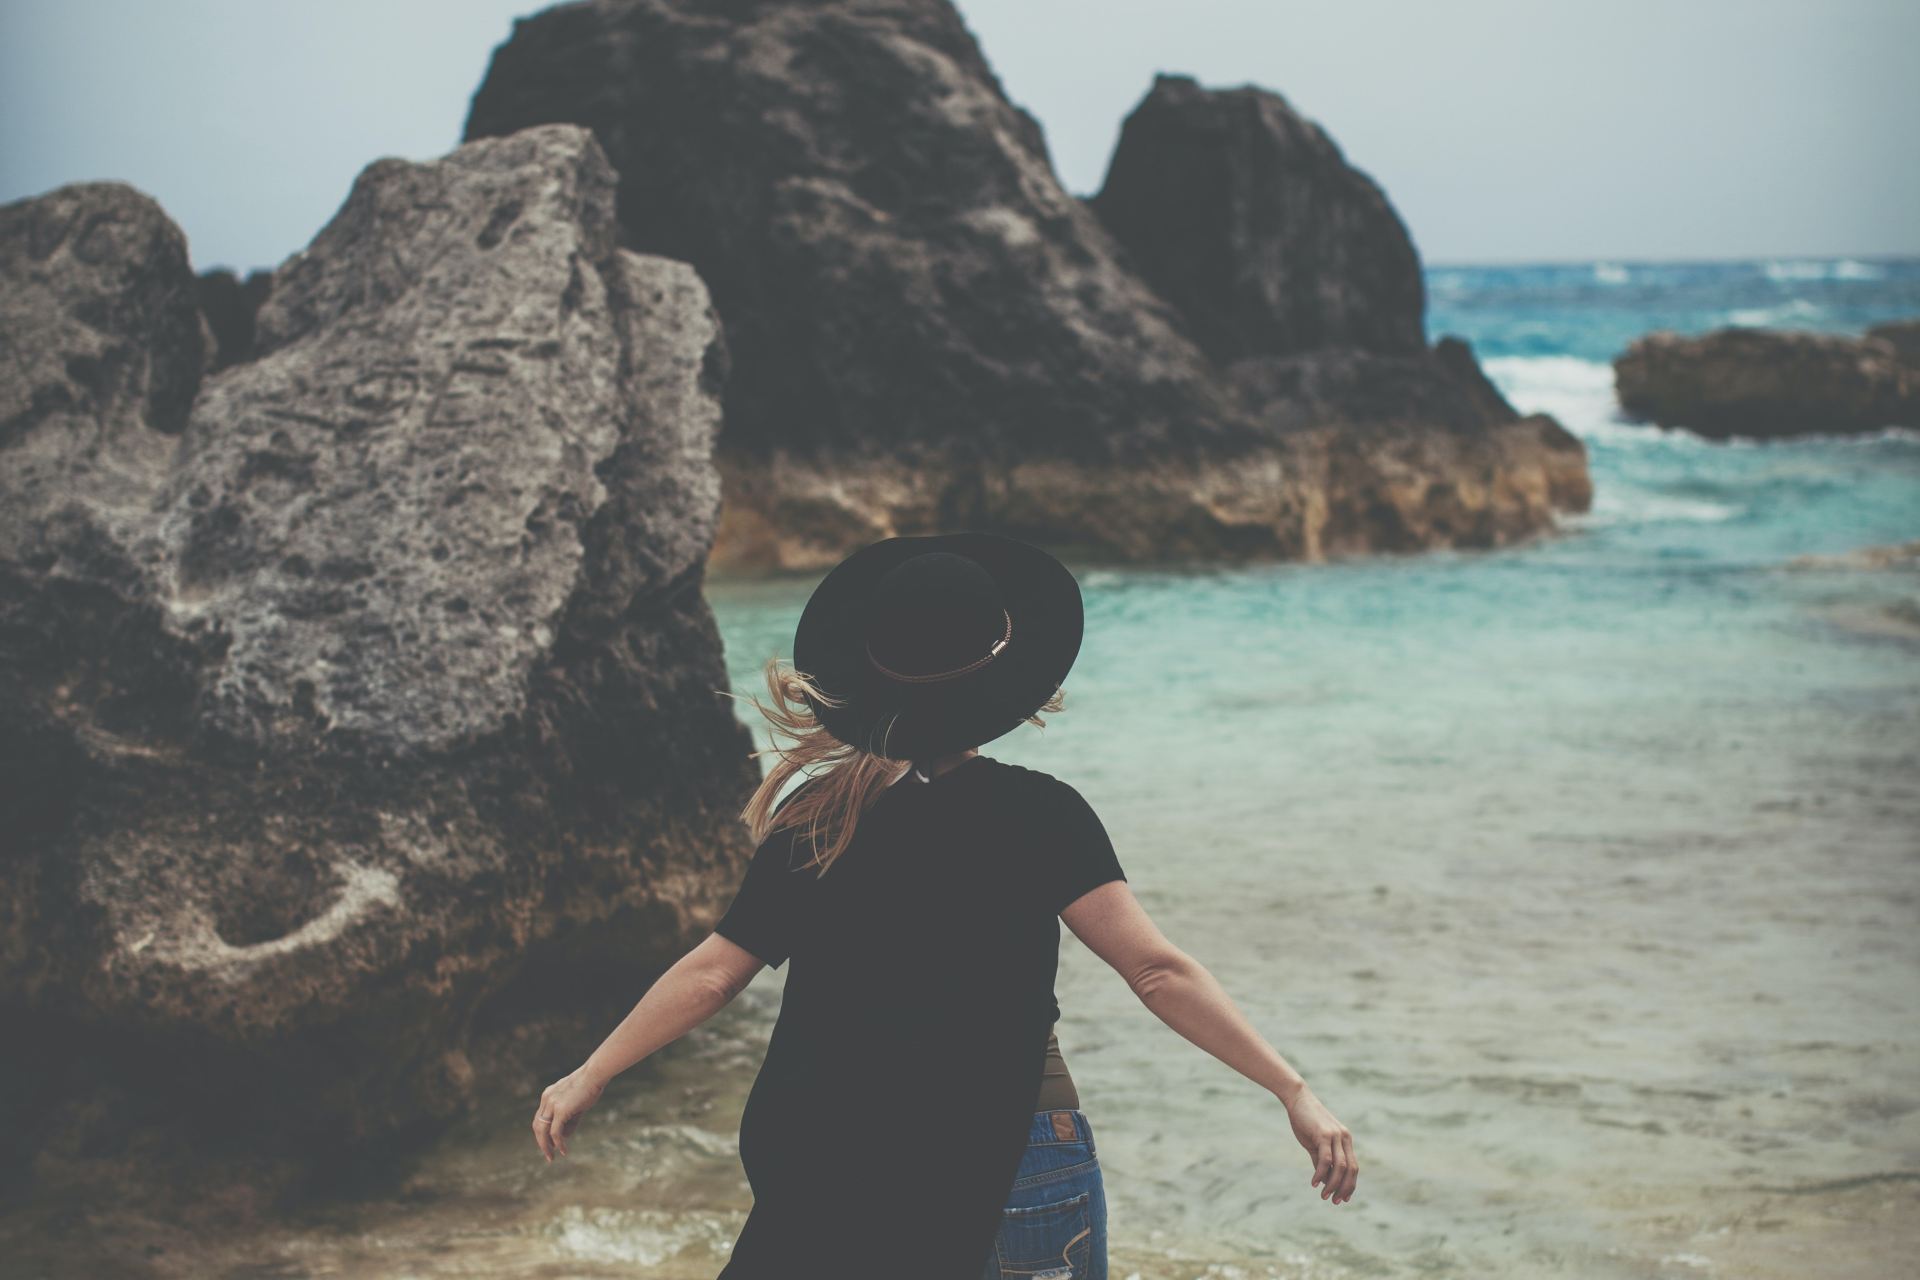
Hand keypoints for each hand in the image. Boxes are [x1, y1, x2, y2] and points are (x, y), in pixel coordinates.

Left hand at [532, 1066, 605, 1162]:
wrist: (595, 1074)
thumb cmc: (590, 1086)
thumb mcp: (577, 1104)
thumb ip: (569, 1120)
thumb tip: (564, 1137)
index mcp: (548, 1095)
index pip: (540, 1118)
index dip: (542, 1132)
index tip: (549, 1143)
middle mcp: (546, 1099)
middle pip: (537, 1126)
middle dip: (541, 1142)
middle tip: (548, 1154)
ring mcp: (552, 1104)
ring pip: (543, 1131)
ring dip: (546, 1146)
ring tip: (551, 1156)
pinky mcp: (560, 1110)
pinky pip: (555, 1132)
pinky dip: (558, 1143)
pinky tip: (563, 1150)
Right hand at [1282, 1084, 1356, 1203]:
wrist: (1297, 1099)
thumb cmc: (1305, 1121)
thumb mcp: (1314, 1143)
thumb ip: (1320, 1160)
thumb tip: (1323, 1181)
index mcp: (1345, 1140)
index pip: (1353, 1167)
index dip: (1350, 1185)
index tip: (1343, 1199)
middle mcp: (1344, 1138)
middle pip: (1351, 1169)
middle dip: (1344, 1188)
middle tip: (1335, 1201)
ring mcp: (1335, 1135)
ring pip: (1340, 1167)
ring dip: (1333, 1184)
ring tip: (1324, 1195)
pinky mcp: (1324, 1134)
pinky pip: (1326, 1159)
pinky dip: (1321, 1173)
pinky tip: (1313, 1182)